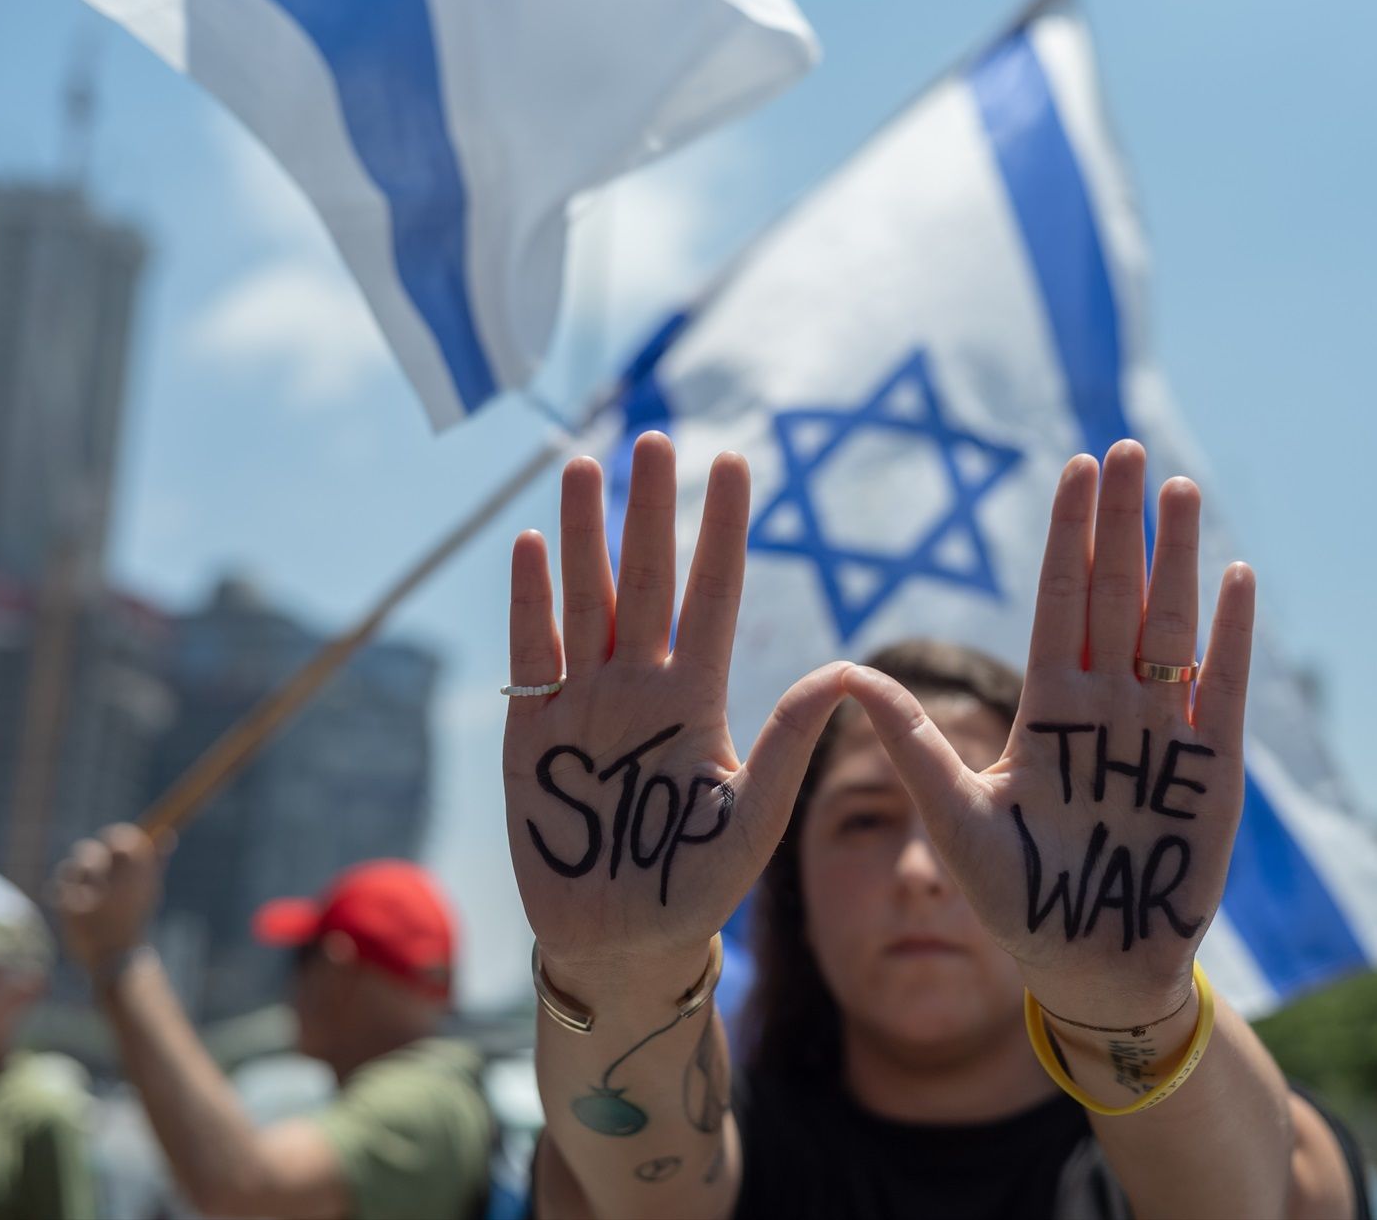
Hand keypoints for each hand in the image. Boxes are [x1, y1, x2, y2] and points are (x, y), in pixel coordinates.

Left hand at [54, 824, 166, 975]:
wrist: (117, 958)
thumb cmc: (134, 920)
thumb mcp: (149, 891)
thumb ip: (155, 861)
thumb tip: (168, 835)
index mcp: (139, 875)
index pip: (124, 839)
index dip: (117, 837)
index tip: (114, 843)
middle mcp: (115, 881)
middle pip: (92, 851)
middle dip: (90, 857)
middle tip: (93, 869)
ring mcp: (91, 895)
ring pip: (72, 868)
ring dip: (74, 873)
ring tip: (81, 886)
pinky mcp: (70, 909)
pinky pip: (58, 887)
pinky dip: (61, 890)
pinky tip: (68, 898)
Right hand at [503, 432, 846, 992]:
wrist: (621, 942)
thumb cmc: (697, 887)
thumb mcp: (754, 820)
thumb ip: (790, 746)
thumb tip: (848, 671)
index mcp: (700, 698)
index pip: (715, 594)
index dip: (723, 529)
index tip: (736, 463)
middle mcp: (643, 685)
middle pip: (648, 579)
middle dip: (650, 508)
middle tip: (653, 435)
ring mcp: (585, 702)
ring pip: (586, 599)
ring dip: (582, 535)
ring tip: (582, 466)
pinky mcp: (534, 732)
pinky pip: (532, 654)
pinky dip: (529, 602)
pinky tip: (529, 546)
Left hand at [843, 441, 1253, 1025]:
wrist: (1089, 967)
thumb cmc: (1017, 899)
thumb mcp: (954, 821)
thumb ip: (909, 746)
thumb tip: (844, 674)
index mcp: (1048, 712)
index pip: (1058, 605)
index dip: (1066, 538)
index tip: (1071, 469)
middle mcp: (1107, 710)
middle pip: (1115, 599)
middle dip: (1120, 526)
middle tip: (1126, 448)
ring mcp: (1162, 735)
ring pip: (1170, 629)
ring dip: (1177, 560)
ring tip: (1179, 491)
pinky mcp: (1212, 771)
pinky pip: (1223, 691)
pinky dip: (1230, 639)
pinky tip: (1234, 579)